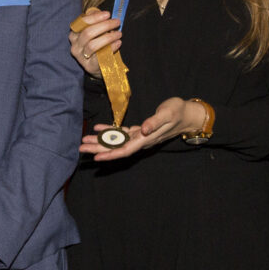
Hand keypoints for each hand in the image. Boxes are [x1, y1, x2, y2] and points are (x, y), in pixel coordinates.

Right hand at [68, 7, 121, 76]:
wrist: (99, 65)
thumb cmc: (98, 45)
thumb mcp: (95, 32)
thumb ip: (95, 21)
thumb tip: (97, 11)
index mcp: (74, 34)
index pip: (81, 22)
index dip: (95, 17)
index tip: (108, 14)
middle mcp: (75, 45)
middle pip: (87, 32)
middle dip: (104, 25)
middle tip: (117, 22)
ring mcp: (81, 57)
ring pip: (92, 45)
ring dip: (108, 37)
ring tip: (119, 34)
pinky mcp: (89, 66)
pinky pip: (99, 56)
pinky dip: (111, 48)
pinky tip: (118, 43)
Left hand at [78, 97, 202, 160]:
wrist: (187, 114)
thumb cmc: (178, 111)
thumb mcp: (168, 113)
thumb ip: (155, 121)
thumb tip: (143, 129)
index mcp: (146, 139)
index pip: (125, 150)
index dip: (110, 155)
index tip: (96, 158)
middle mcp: (141, 140)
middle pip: (117, 148)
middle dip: (99, 149)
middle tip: (81, 148)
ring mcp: (140, 136)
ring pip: (117, 142)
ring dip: (101, 141)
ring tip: (85, 140)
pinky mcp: (140, 130)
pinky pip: (122, 134)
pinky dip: (110, 131)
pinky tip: (98, 128)